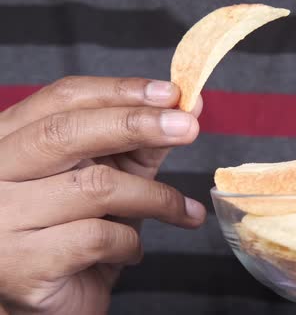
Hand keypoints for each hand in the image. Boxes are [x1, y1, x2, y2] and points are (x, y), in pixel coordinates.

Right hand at [0, 76, 205, 313]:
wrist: (51, 300)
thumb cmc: (79, 228)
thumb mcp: (110, 175)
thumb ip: (141, 141)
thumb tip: (189, 105)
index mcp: (10, 141)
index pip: (61, 99)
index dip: (119, 90)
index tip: (170, 93)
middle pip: (66, 132)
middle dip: (137, 124)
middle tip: (188, 127)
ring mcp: (1, 219)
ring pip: (94, 187)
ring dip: (155, 198)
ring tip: (183, 211)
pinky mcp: (22, 264)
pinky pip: (96, 237)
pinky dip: (130, 243)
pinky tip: (133, 251)